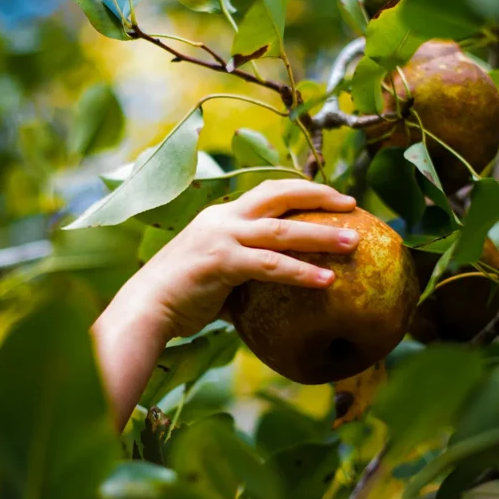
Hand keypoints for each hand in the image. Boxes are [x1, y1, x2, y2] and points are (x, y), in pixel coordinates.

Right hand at [92, 179, 358, 426]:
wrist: (145, 308)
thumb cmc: (179, 296)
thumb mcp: (216, 275)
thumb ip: (244, 274)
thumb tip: (273, 293)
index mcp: (222, 216)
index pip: (268, 191)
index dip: (301, 190)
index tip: (332, 198)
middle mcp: (223, 218)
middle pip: (279, 194)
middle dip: (319, 196)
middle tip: (352, 204)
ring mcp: (222, 237)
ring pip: (282, 230)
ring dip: (321, 235)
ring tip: (353, 242)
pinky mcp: (221, 262)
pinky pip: (270, 265)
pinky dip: (301, 271)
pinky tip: (326, 281)